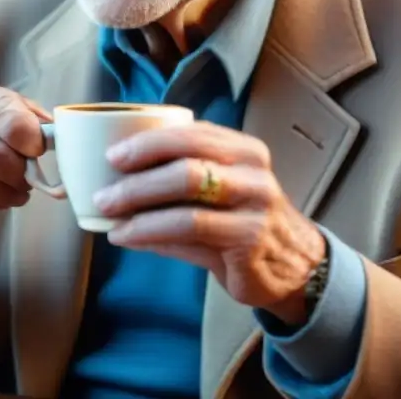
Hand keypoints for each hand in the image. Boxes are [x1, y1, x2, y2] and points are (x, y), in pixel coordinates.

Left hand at [93, 121, 325, 324]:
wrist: (296, 266)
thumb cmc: (244, 221)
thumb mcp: (220, 190)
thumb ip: (177, 180)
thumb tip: (114, 179)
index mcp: (242, 149)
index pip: (191, 133)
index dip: (148, 142)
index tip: (112, 155)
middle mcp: (252, 171)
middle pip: (186, 163)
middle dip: (137, 177)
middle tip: (104, 192)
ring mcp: (255, 206)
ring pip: (187, 200)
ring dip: (139, 208)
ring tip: (109, 216)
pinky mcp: (249, 241)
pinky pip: (191, 232)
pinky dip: (151, 233)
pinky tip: (127, 237)